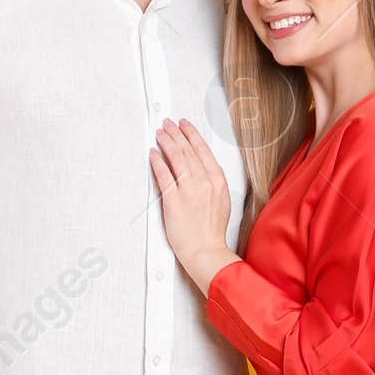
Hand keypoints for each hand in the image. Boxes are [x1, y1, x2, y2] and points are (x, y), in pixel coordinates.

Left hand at [149, 119, 237, 293]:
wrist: (206, 250)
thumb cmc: (211, 231)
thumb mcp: (221, 201)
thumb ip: (212, 182)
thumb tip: (201, 169)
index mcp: (217, 181)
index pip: (203, 150)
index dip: (191, 134)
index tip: (184, 125)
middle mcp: (204, 182)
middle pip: (188, 150)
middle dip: (176, 133)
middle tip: (168, 124)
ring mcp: (189, 190)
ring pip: (176, 158)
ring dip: (166, 142)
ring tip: (160, 133)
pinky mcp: (174, 200)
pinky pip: (164, 175)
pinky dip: (157, 162)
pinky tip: (153, 154)